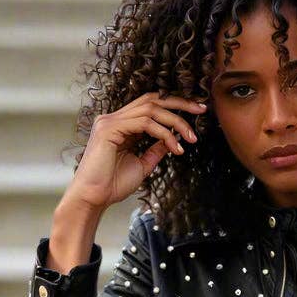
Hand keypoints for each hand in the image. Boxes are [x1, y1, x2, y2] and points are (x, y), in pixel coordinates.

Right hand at [66, 92, 208, 210]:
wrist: (94, 198)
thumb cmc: (113, 185)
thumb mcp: (142, 164)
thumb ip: (155, 150)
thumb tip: (172, 139)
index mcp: (121, 124)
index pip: (150, 105)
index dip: (174, 105)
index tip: (196, 112)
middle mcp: (114, 118)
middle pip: (152, 99)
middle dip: (179, 103)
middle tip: (201, 109)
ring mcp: (110, 121)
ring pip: (151, 109)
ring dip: (176, 122)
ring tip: (191, 138)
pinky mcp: (109, 129)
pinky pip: (144, 123)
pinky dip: (164, 134)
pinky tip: (176, 147)